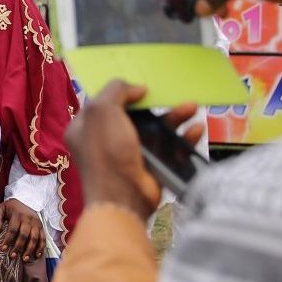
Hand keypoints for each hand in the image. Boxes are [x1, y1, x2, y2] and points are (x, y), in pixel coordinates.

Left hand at [0, 199, 44, 261]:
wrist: (26, 199)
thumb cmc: (10, 207)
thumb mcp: (1, 208)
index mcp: (17, 215)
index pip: (13, 229)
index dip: (8, 240)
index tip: (3, 249)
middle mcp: (28, 219)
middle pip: (24, 235)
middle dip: (18, 247)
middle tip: (12, 256)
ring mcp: (36, 223)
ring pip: (35, 238)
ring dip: (30, 249)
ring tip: (24, 259)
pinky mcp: (41, 227)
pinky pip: (43, 238)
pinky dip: (41, 247)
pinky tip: (37, 255)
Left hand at [66, 81, 203, 221]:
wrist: (123, 196)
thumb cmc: (107, 151)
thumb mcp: (102, 111)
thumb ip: (115, 90)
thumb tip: (137, 89)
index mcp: (85, 127)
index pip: (103, 103)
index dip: (120, 92)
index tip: (140, 86)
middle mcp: (105, 140)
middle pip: (134, 115)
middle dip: (155, 105)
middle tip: (171, 95)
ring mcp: (129, 154)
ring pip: (155, 130)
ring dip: (174, 117)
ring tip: (191, 107)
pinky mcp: (150, 167)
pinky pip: (169, 148)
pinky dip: (183, 138)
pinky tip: (195, 130)